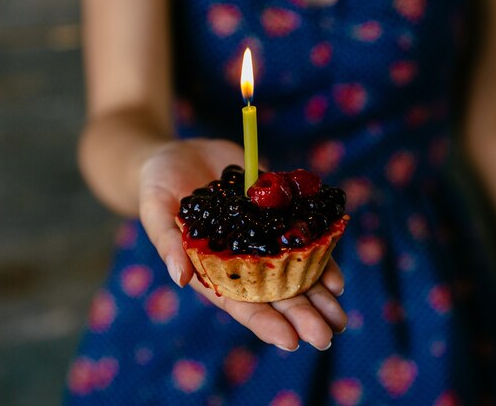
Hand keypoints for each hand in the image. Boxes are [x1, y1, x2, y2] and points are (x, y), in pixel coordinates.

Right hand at [139, 138, 347, 349]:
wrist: (179, 154)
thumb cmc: (157, 187)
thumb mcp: (155, 211)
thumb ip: (168, 242)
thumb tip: (179, 278)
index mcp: (213, 269)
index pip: (240, 302)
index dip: (264, 322)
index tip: (289, 340)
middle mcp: (242, 260)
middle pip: (274, 293)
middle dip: (301, 315)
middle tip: (327, 336)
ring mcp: (262, 237)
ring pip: (294, 271)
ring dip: (318, 294)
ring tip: (340, 316)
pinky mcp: (276, 211)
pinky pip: (302, 236)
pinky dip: (321, 255)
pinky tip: (337, 277)